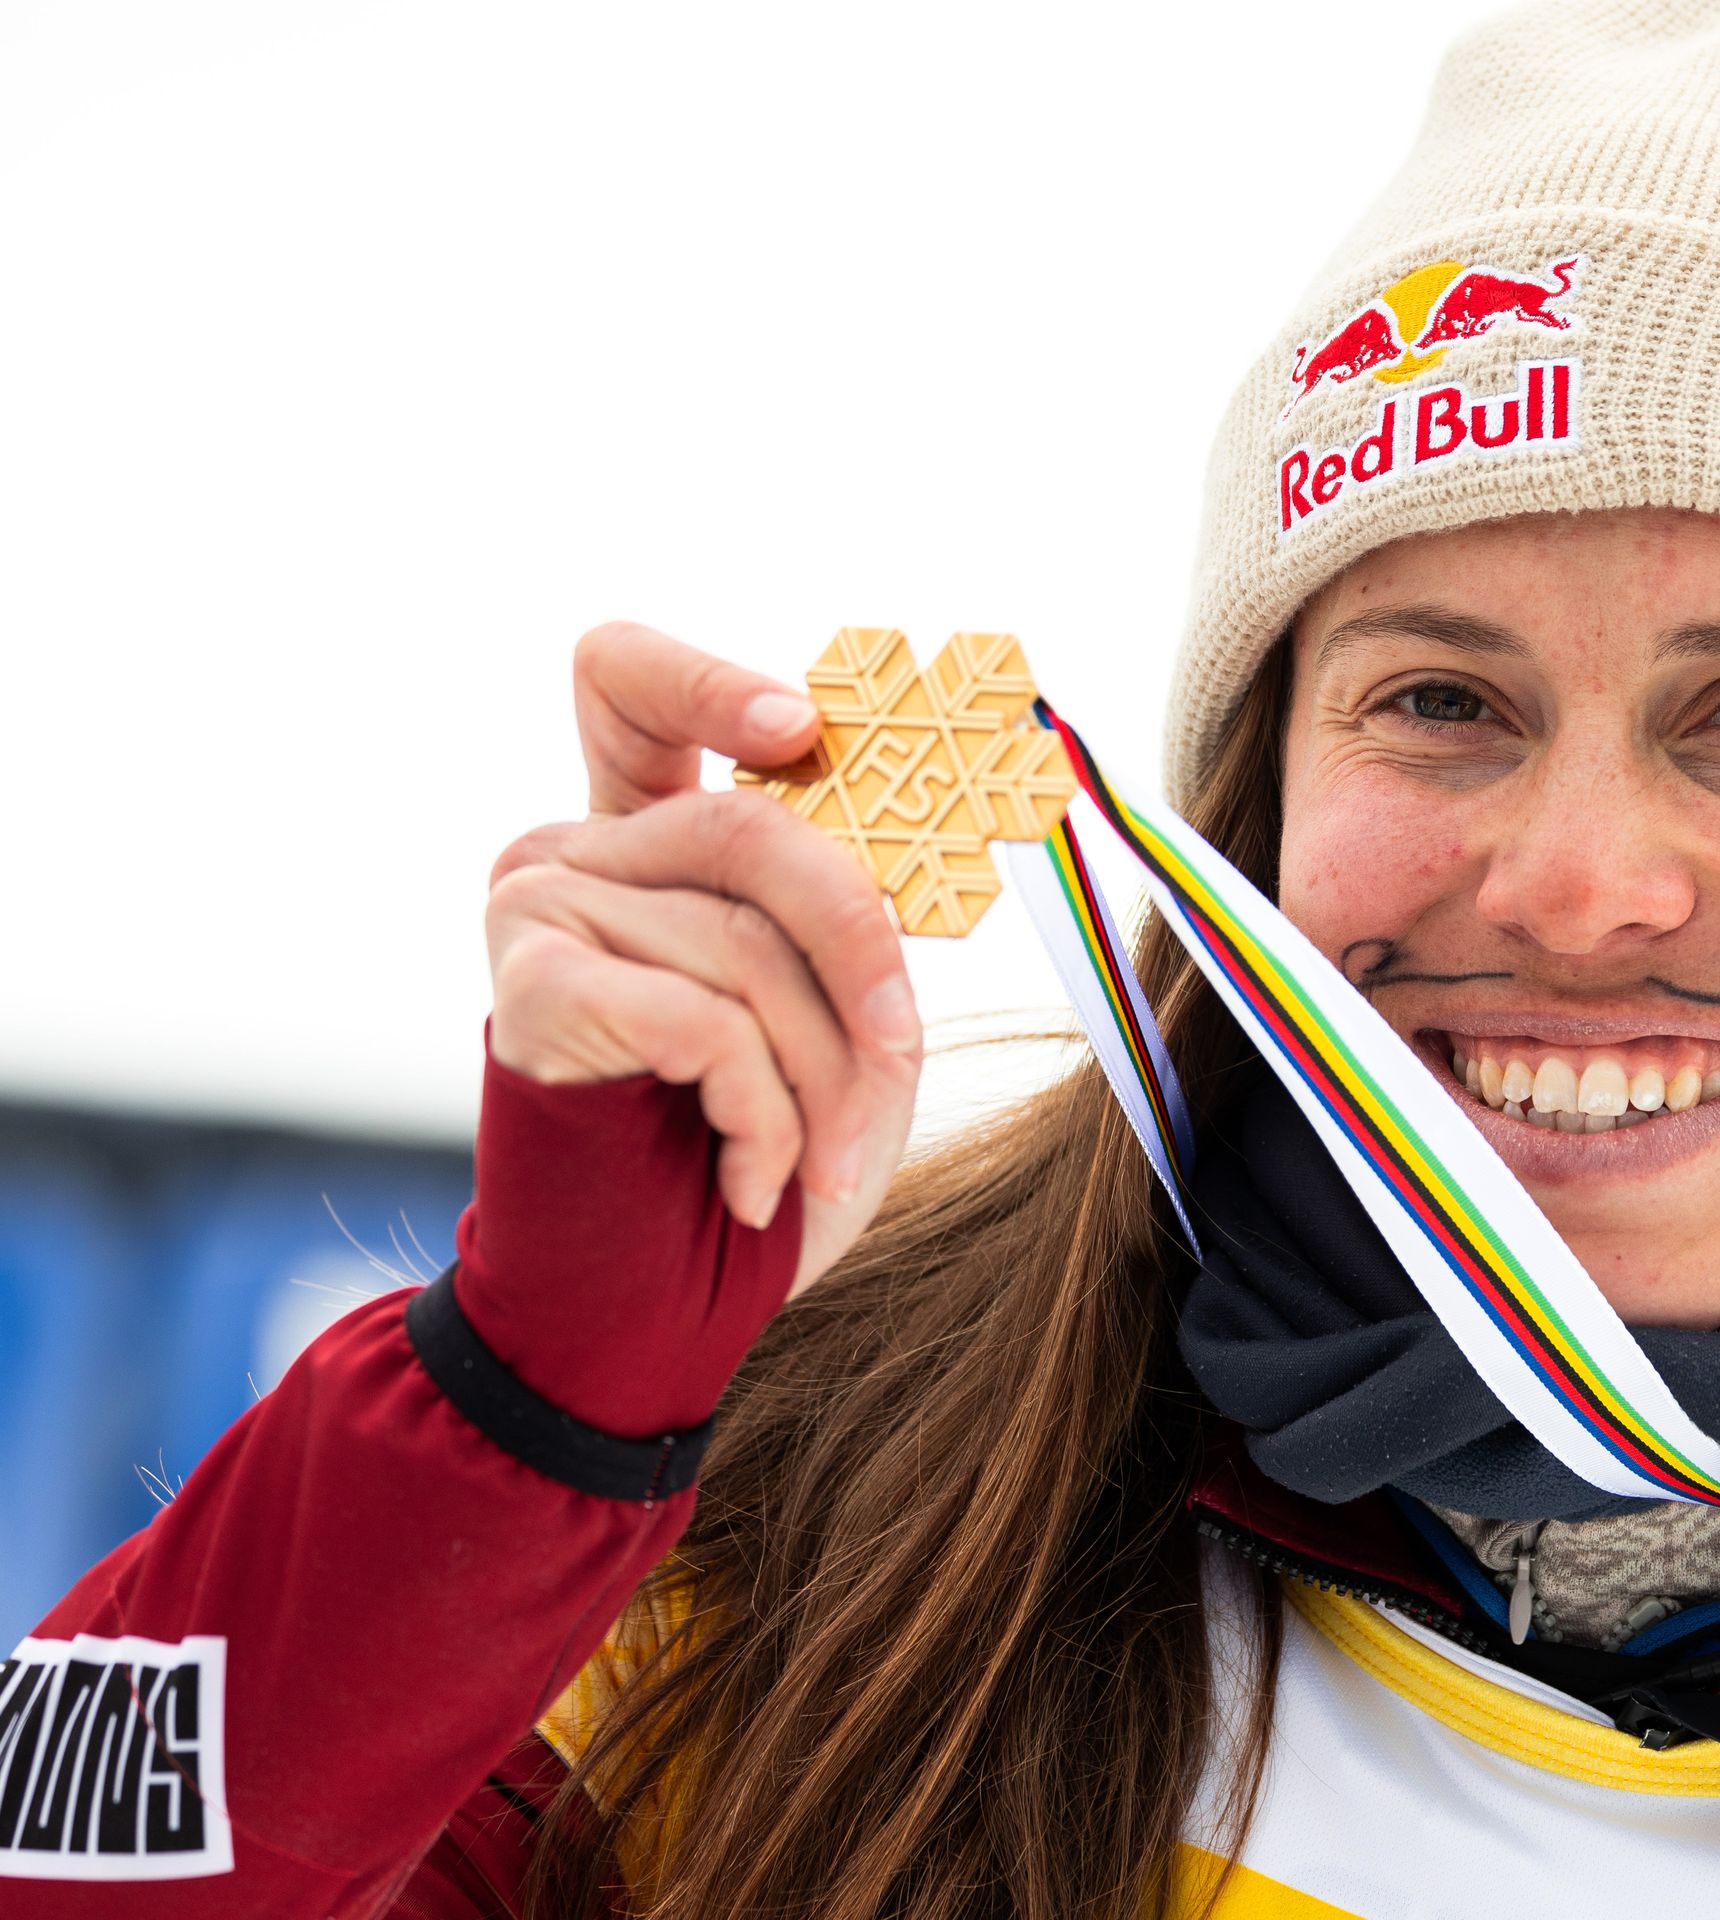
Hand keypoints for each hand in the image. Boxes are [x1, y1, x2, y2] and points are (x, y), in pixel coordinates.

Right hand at [484, 621, 921, 1298]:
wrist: (652, 1312)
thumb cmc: (750, 1158)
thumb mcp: (828, 1017)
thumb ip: (834, 910)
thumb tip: (894, 831)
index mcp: (641, 839)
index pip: (625, 683)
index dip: (708, 684)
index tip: (800, 727)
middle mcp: (571, 854)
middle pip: (753, 832)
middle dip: (862, 951)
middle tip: (901, 1049)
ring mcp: (535, 912)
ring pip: (747, 946)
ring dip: (825, 1076)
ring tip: (823, 1163)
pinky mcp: (526, 992)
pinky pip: (702, 1020)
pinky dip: (764, 1115)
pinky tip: (756, 1183)